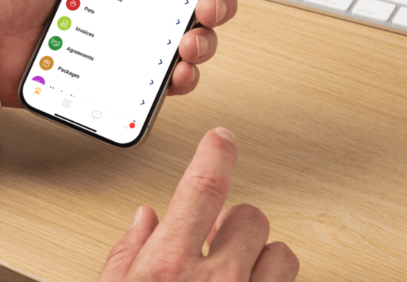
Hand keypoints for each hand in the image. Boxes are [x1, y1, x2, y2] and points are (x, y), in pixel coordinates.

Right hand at [99, 128, 298, 280]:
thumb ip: (127, 256)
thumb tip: (144, 220)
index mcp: (168, 267)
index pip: (201, 188)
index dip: (215, 154)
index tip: (220, 139)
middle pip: (248, 217)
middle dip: (231, 223)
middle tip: (214, 242)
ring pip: (280, 252)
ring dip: (259, 255)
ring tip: (238, 270)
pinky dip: (272, 280)